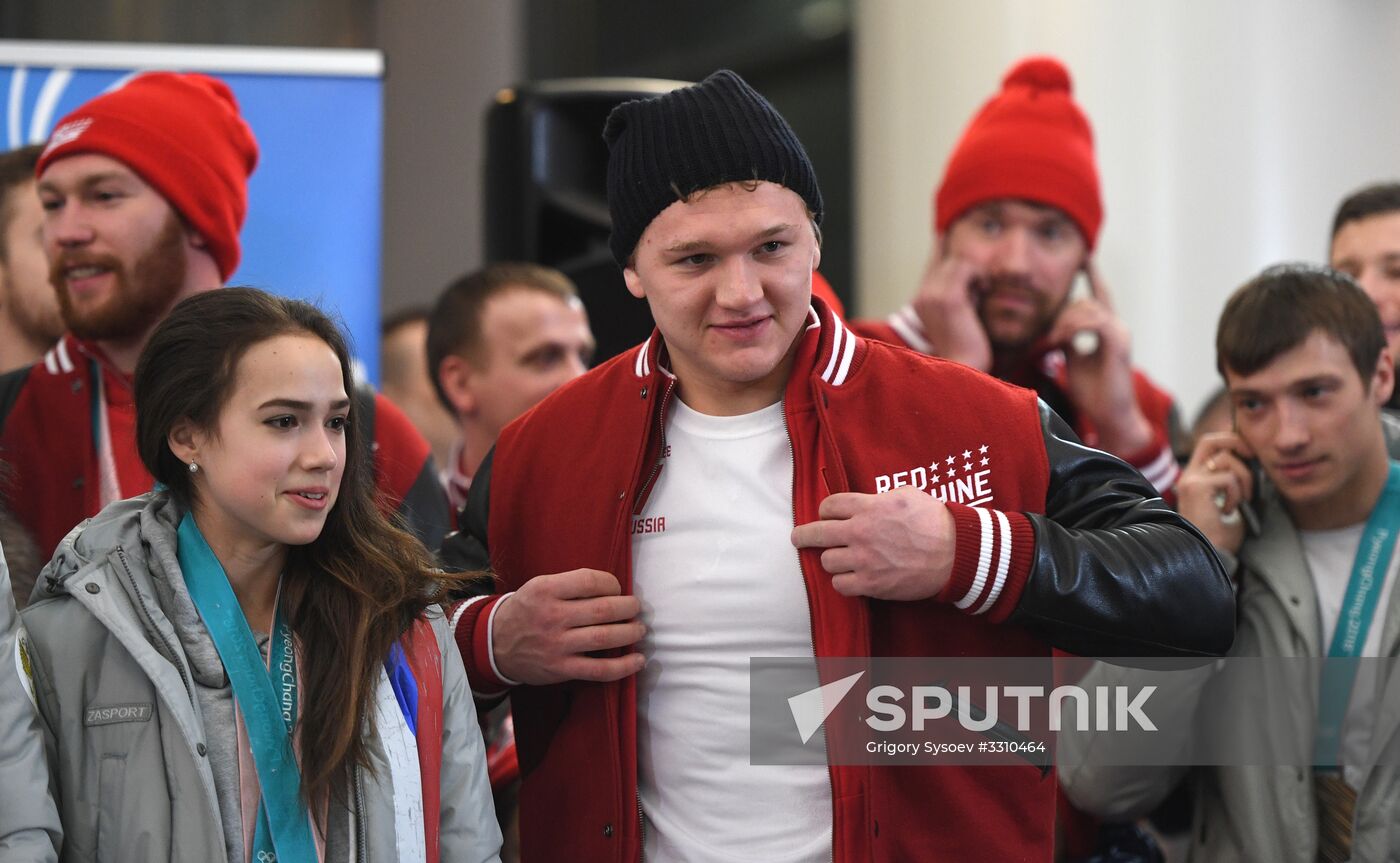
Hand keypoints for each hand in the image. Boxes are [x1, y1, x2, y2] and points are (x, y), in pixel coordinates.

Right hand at [491, 568, 645, 685]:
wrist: (495, 645)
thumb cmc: (526, 611)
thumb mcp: (539, 586)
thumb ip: (570, 584)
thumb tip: (614, 588)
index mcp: (546, 590)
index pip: (590, 581)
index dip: (612, 584)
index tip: (617, 589)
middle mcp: (552, 616)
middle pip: (603, 609)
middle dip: (628, 608)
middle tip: (635, 608)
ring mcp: (557, 645)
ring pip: (605, 638)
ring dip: (630, 633)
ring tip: (639, 629)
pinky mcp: (561, 669)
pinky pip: (599, 670)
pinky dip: (623, 666)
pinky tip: (638, 660)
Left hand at [791, 489, 955, 599]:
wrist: (955, 552)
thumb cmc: (935, 521)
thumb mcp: (907, 494)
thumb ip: (880, 497)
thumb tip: (868, 501)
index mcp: (868, 506)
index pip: (828, 506)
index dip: (826, 511)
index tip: (827, 516)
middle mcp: (860, 532)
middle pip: (816, 533)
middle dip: (803, 535)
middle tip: (799, 538)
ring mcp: (864, 559)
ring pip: (827, 561)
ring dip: (832, 560)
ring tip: (841, 560)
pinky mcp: (871, 583)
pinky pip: (840, 585)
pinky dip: (843, 582)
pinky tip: (851, 578)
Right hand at [910, 235, 991, 371]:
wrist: (964, 369)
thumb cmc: (968, 349)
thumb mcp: (961, 318)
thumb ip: (961, 296)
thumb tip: (976, 277)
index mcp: (921, 301)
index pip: (932, 263)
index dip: (939, 247)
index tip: (943, 232)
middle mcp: (922, 296)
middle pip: (951, 260)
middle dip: (970, 272)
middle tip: (980, 293)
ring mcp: (933, 295)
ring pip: (960, 262)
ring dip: (976, 276)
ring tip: (980, 297)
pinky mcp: (949, 297)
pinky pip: (969, 268)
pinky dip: (980, 279)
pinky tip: (982, 295)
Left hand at [1044, 262, 1152, 455]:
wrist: (1110, 417)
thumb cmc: (1093, 393)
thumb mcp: (1073, 360)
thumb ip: (1067, 341)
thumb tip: (1054, 329)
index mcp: (1108, 330)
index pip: (1100, 295)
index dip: (1093, 275)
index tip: (1085, 257)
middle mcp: (1118, 328)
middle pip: (1085, 302)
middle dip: (1062, 315)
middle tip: (1049, 339)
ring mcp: (1121, 334)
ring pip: (1089, 309)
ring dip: (1065, 322)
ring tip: (1054, 342)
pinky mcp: (1119, 344)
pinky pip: (1095, 322)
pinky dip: (1075, 328)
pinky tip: (1063, 340)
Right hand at [1176, 431, 1255, 553]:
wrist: (1208, 555)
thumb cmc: (1219, 536)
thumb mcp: (1230, 503)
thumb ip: (1233, 483)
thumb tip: (1254, 465)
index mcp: (1194, 478)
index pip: (1208, 445)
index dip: (1230, 442)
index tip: (1249, 454)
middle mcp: (1188, 476)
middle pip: (1210, 440)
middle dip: (1236, 442)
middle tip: (1252, 456)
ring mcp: (1190, 481)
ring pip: (1226, 460)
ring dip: (1244, 478)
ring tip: (1241, 500)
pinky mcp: (1196, 488)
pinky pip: (1228, 478)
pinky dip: (1237, 494)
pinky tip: (1229, 511)